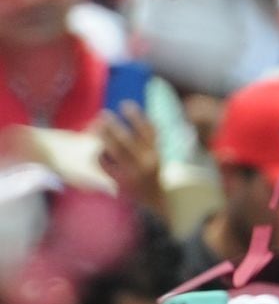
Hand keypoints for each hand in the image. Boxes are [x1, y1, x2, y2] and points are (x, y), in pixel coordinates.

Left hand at [95, 101, 165, 218]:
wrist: (158, 199)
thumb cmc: (154, 172)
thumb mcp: (157, 154)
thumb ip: (149, 139)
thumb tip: (140, 117)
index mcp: (157, 152)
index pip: (147, 129)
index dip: (136, 115)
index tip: (125, 104)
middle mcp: (146, 161)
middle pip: (128, 139)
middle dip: (114, 125)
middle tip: (103, 114)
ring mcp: (133, 172)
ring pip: (116, 151)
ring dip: (104, 137)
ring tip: (96, 127)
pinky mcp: (122, 182)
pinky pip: (107, 166)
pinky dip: (100, 157)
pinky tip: (97, 150)